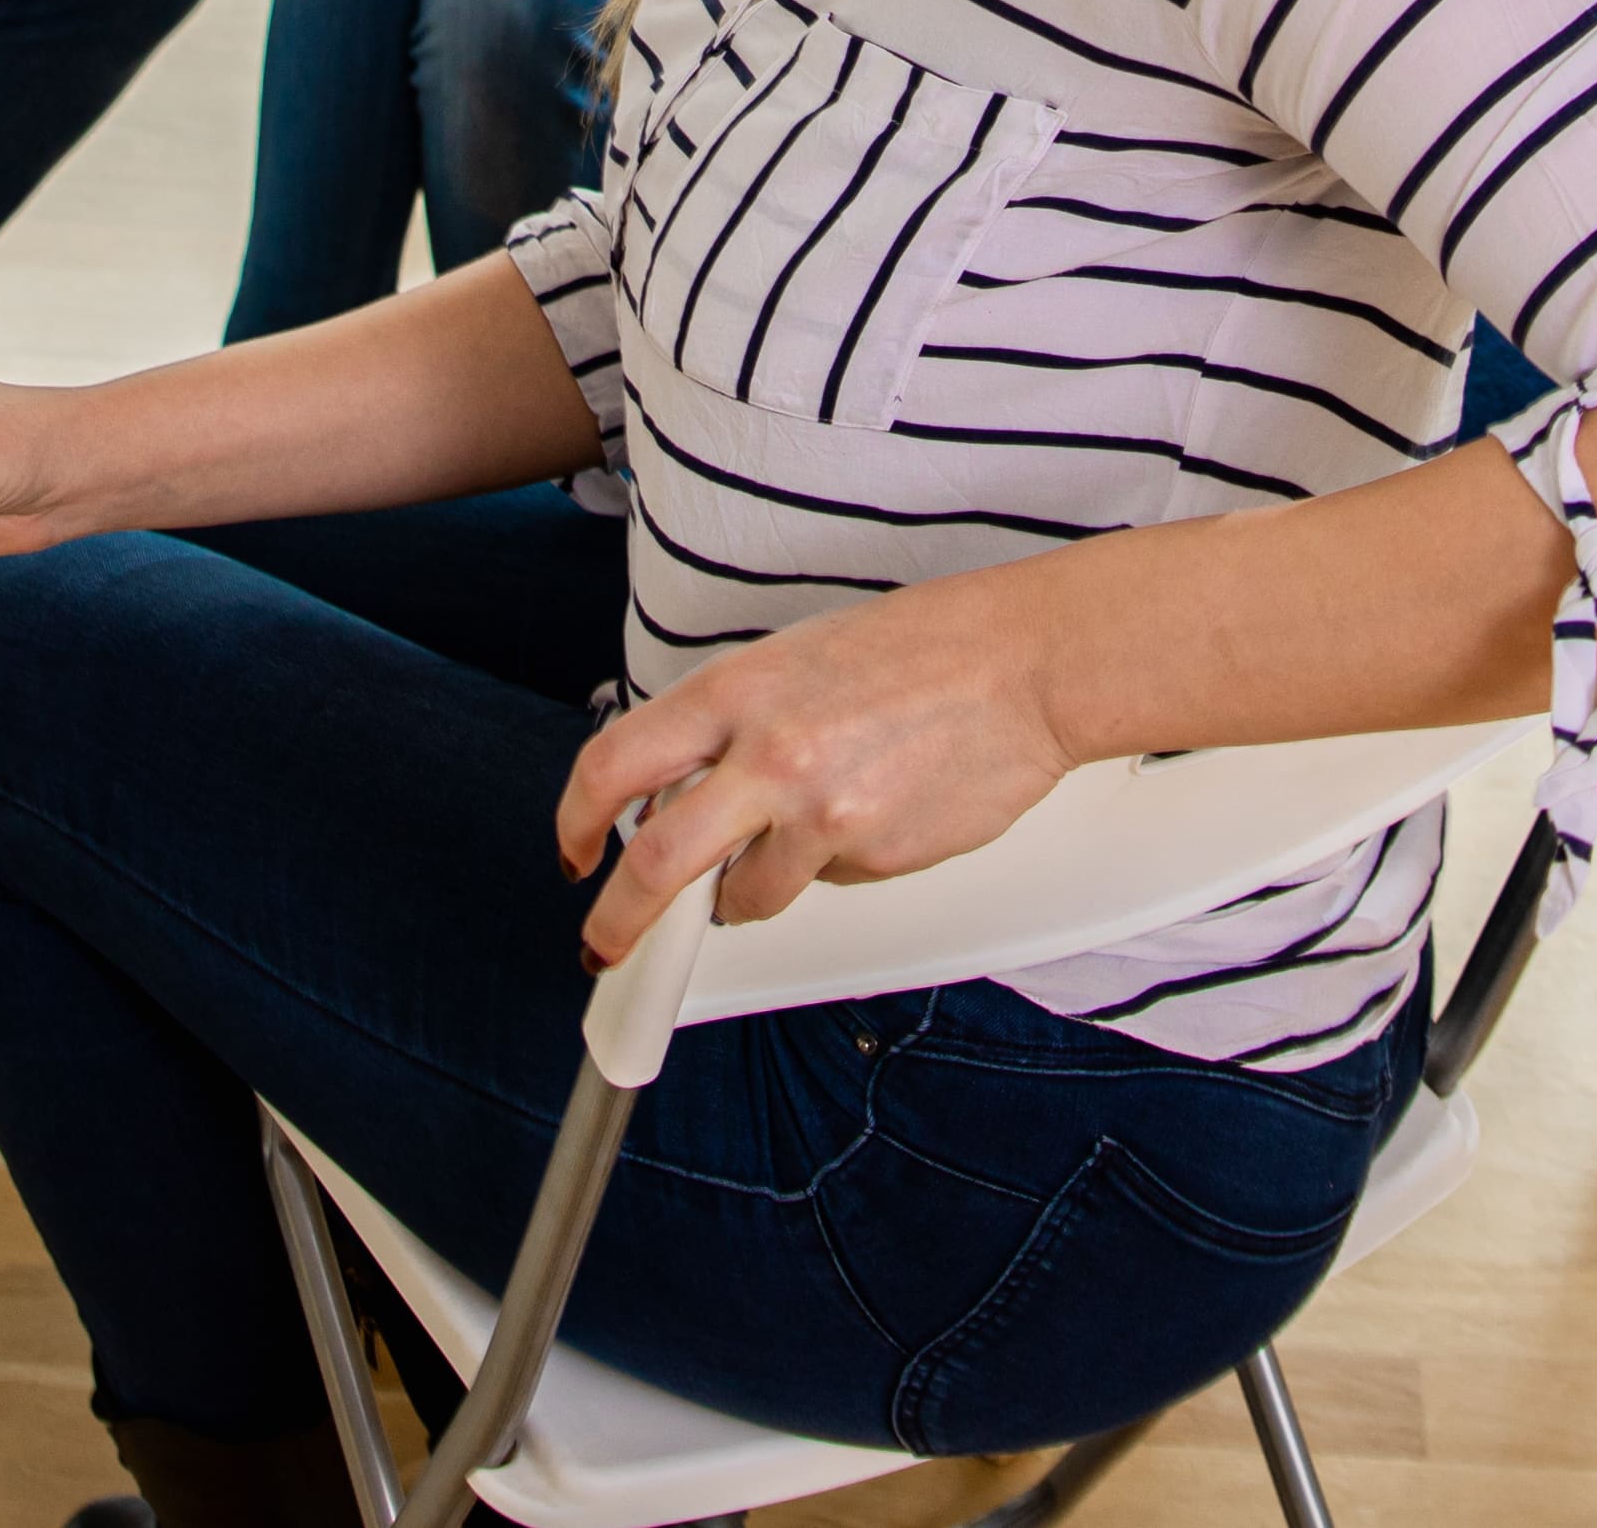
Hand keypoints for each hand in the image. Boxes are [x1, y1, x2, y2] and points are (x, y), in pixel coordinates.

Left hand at [552, 573, 1078, 964]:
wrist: (1023, 666)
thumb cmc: (919, 651)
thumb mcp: (794, 663)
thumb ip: (729, 728)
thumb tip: (678, 798)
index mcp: (736, 691)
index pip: (615, 765)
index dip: (576, 821)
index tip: (573, 851)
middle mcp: (767, 754)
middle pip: (653, 866)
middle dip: (618, 924)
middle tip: (609, 944)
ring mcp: (820, 813)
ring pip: (743, 895)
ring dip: (744, 891)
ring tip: (795, 839)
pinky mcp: (871, 856)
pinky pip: (822, 883)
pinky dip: (827, 866)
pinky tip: (870, 812)